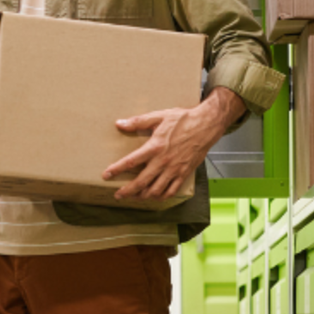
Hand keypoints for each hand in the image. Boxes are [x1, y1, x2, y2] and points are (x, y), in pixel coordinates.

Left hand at [104, 88, 244, 201]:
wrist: (206, 125)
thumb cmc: (183, 119)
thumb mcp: (159, 116)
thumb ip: (138, 122)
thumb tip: (120, 124)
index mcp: (155, 147)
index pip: (132, 161)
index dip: (117, 169)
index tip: (106, 175)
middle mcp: (164, 161)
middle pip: (142, 182)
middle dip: (128, 191)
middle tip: (118, 195)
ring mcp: (174, 169)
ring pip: (156, 190)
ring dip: (143, 196)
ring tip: (134, 197)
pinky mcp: (184, 173)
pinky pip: (171, 191)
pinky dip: (162, 197)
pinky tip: (155, 197)